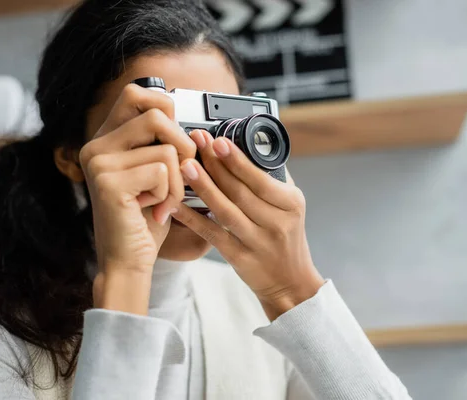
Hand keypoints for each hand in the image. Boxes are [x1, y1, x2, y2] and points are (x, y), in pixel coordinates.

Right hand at [79, 84, 195, 312]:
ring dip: (178, 182)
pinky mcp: (109, 181)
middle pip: (157, 115)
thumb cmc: (144, 219)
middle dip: (183, 146)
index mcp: (106, 140)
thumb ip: (160, 143)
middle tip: (180, 174)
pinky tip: (154, 211)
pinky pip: (163, 172)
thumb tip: (186, 122)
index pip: (135, 93)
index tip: (175, 138)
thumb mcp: (153, 173)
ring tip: (163, 202)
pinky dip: (171, 195)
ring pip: (166, 149)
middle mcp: (97, 146)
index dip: (164, 106)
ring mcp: (99, 162)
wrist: (128, 261)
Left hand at [172, 131, 323, 319]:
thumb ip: (273, 180)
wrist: (290, 282)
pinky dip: (193, 219)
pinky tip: (176, 204)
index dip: (237, 160)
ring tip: (185, 166)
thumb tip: (248, 147)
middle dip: (215, 164)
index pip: (261, 179)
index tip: (219, 141)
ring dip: (203, 187)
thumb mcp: (291, 207)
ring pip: (225, 211)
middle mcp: (276, 223)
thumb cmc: (287, 238)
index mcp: (290, 204)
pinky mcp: (239, 258)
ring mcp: (257, 243)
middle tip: (196, 142)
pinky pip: (212, 234)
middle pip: (239, 191)